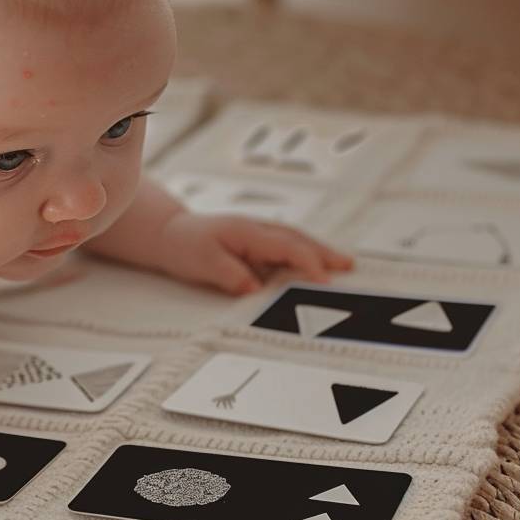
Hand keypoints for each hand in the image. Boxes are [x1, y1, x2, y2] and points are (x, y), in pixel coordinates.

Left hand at [158, 212, 352, 295]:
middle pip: (298, 240)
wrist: (170, 234)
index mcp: (246, 232)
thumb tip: (255, 288)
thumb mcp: (203, 263)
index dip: (306, 262)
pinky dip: (305, 255)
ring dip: (319, 252)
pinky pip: (287, 249)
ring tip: (343, 264)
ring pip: (296, 242)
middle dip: (324, 253)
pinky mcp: (258, 244)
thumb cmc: (186, 246)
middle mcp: (257, 230)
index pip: (285, 246)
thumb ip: (230, 275)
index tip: (324, 278)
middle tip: (348, 266)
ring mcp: (259, 235)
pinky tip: (318, 266)